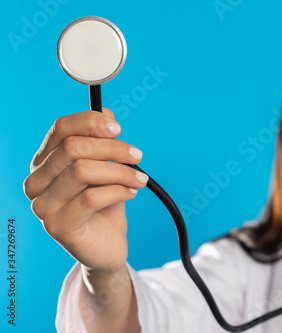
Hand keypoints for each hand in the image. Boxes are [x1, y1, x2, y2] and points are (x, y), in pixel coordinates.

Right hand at [23, 108, 147, 272]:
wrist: (107, 245)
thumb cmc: (105, 205)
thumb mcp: (107, 169)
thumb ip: (103, 143)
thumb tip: (106, 113)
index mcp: (45, 162)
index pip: (60, 129)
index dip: (90, 122)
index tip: (118, 128)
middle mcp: (36, 182)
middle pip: (73, 148)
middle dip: (112, 148)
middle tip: (137, 155)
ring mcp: (42, 205)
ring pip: (82, 171)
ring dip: (119, 171)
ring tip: (140, 178)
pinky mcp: (57, 226)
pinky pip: (91, 198)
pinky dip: (118, 191)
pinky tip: (131, 192)